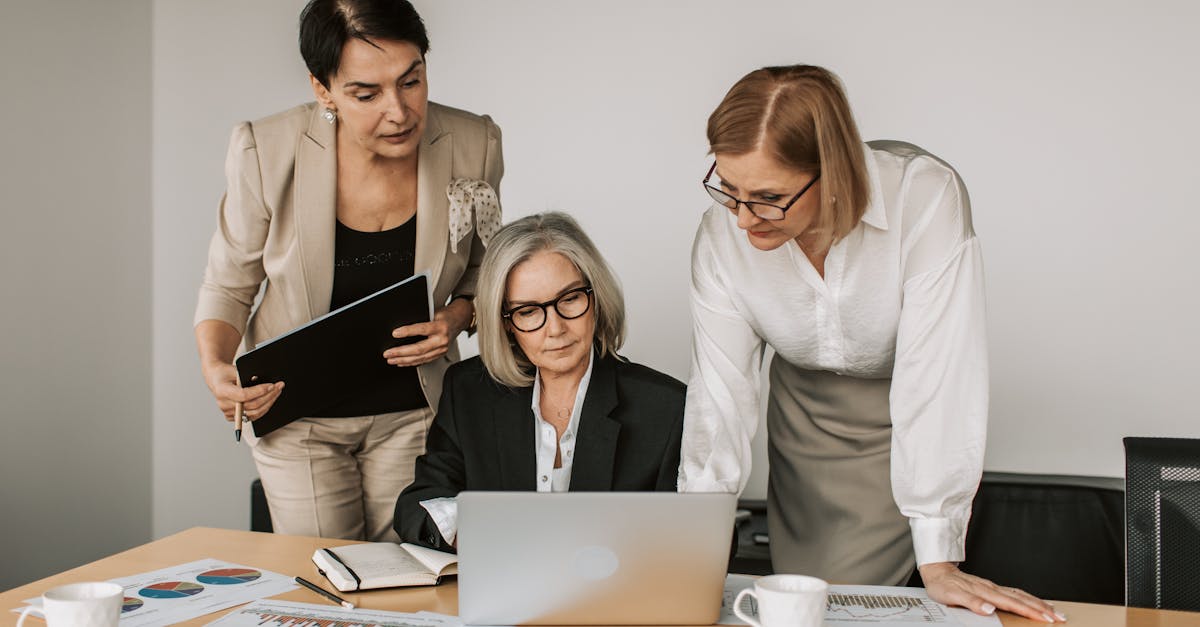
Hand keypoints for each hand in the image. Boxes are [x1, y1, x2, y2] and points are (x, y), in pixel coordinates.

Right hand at [201, 359, 283, 421]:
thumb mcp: (236, 370)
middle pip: (251, 405)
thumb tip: (266, 385)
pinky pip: (251, 417)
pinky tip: (269, 400)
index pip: (244, 395)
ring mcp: (227, 412)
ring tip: (277, 393)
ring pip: (254, 413)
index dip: (260, 391)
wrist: (216, 379)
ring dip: (268, 403)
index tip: (271, 385)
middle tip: (279, 387)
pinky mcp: (232, 417)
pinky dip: (262, 409)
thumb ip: (248, 377)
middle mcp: (223, 404)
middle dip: (269, 396)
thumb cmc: (226, 373)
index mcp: (222, 391)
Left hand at [384, 299, 472, 366]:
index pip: (422, 329)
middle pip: (419, 349)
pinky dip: (412, 362)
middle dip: (401, 352)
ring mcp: (442, 349)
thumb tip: (402, 327)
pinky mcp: (440, 354)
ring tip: (392, 360)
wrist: (459, 320)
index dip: (407, 331)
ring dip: (404, 360)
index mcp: (440, 326)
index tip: (395, 333)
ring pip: (420, 358)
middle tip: (388, 353)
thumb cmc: (445, 315)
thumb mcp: (434, 312)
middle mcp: (442, 339)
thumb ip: (421, 319)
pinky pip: (424, 361)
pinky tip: (402, 362)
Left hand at [920, 562, 1065, 622]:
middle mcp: (992, 588)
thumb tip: (989, 609)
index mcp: (985, 592)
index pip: (1013, 603)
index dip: (1031, 611)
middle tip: (1060, 617)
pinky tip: (1033, 601)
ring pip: (1021, 595)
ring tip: (1054, 610)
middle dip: (1042, 608)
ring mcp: (992, 587)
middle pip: (1022, 599)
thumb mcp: (951, 596)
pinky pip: (1014, 592)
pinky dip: (1027, 598)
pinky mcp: (991, 587)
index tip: (1047, 618)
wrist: (936, 570)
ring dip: (1038, 603)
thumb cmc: (942, 585)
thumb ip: (971, 602)